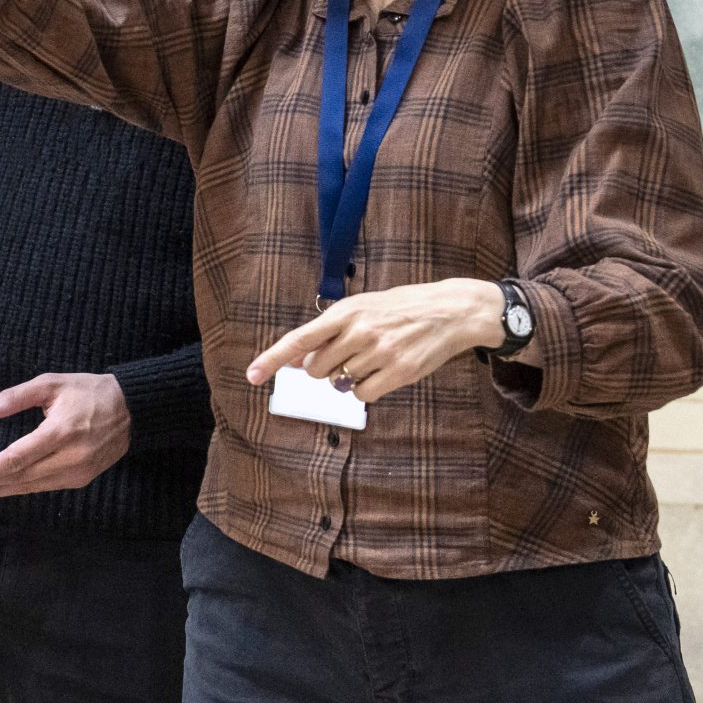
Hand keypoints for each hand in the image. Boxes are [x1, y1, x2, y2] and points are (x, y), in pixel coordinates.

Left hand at [0, 372, 132, 499]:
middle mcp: (70, 457)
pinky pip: (48, 486)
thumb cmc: (89, 392)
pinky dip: (27, 486)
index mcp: (60, 431)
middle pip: (23, 478)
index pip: (17, 458)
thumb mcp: (51, 383)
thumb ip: (15, 397)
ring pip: (34, 486)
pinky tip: (10, 485)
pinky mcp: (83, 479)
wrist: (132, 410)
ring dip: (7, 490)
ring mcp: (79, 472)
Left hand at [244, 278, 504, 401]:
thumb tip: (302, 364)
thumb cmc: (399, 309)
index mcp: (346, 311)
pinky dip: (366, 390)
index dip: (273, 359)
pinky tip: (383, 372)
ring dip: (350, 379)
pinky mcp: (399, 372)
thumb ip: (330, 332)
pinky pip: (363, 395)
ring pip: (341, 384)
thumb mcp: (362, 307)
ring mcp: (380, 352)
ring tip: (374, 357)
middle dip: (325, 370)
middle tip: (348, 355)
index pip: (300, 339)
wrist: (450, 310)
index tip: (252, 376)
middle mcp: (360, 330)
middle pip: (317, 370)